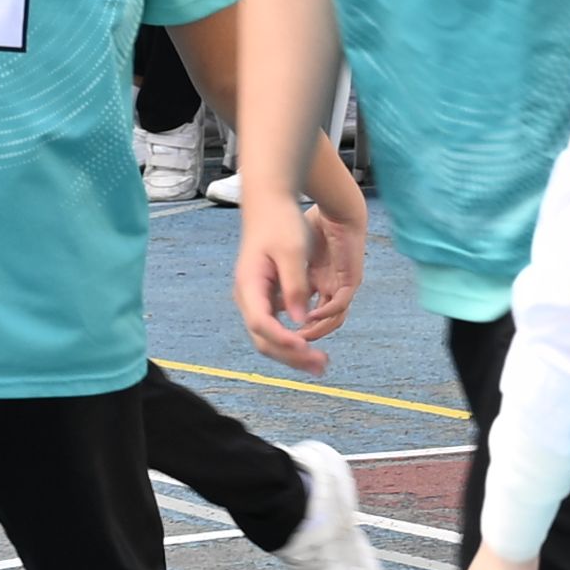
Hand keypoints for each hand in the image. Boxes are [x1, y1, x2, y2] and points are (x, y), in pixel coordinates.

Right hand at [238, 192, 364, 365]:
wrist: (271, 203)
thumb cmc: (281, 222)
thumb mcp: (293, 251)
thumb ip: (295, 286)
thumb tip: (301, 321)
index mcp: (250, 285)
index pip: (262, 324)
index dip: (283, 339)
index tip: (306, 346)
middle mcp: (248, 297)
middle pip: (264, 339)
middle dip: (292, 357)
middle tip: (321, 366)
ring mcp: (256, 299)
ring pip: (270, 338)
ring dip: (294, 354)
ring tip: (320, 364)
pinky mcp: (266, 298)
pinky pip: (276, 328)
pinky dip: (293, 340)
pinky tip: (313, 345)